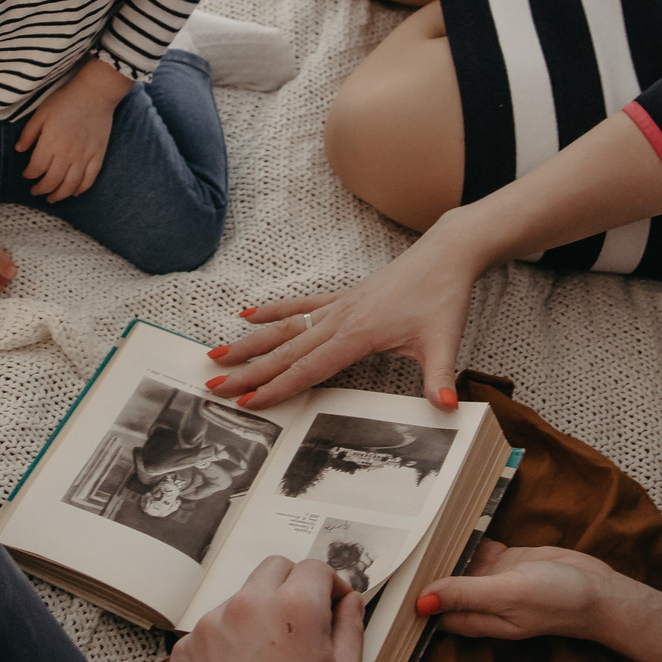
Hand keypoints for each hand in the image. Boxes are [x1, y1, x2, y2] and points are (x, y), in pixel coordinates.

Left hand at [17, 59, 130, 203]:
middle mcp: (67, 153)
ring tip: (51, 198)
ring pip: (70, 185)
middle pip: (52, 180)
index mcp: (51, 142)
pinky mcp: (98, 156)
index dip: (29, 174)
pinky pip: (89, 179)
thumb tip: (19, 150)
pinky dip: (80, 189)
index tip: (26, 174)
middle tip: (36, 191)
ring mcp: (84, 156)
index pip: (37, 168)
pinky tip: (73, 193)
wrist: (96, 93)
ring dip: (59, 195)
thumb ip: (29, 133)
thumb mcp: (41, 112)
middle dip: (41, 189)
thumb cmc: (66, 100)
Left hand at [173, 557, 363, 661]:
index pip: (315, 568)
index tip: (335, 607)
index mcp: (295, 609)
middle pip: (274, 569)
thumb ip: (350, 630)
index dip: (332, 587)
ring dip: (259, 616)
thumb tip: (350, 603)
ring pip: (241, 599)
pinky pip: (213, 631)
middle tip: (306, 625)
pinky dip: (229, 644)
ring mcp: (209, 627)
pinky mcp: (184, 651)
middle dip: (294, 587)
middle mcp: (247, 606)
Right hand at [204, 216, 492, 409]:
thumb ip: (439, 376)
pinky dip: (272, 311)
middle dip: (249, 369)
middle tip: (215, 384)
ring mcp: (338, 305)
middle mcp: (341, 318)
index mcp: (359, 333)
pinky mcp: (342, 296)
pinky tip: (247, 315)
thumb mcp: (445, 341)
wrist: (446, 255)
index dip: (277, 386)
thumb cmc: (444, 298)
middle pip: (286, 349)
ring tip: (217, 353)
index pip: (309, 367)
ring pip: (285, 327)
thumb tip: (446, 405)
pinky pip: (300, 305)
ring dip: (250, 342)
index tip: (248, 401)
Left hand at [414, 541, 642, 642]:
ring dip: (441, 548)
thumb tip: (421, 603)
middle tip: (393, 540)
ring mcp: (492, 581)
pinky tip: (448, 519)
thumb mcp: (508, 595)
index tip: (387, 576)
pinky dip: (464, 535)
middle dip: (420, 567)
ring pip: (456, 563)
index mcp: (476, 619)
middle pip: (439, 586)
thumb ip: (465, 595)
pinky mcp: (505, 562)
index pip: (431, 612)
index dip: (408, 597)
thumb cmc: (557, 600)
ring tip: (413, 524)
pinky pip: (476, 547)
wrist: (598, 590)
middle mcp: (479, 602)